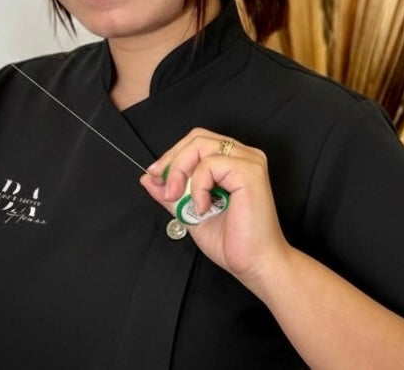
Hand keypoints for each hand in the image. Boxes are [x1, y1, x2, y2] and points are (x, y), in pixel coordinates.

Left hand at [140, 128, 288, 288]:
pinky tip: (203, 206)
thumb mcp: (190, 212)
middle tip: (166, 188)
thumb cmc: (232, 242)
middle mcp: (243, 155)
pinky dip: (198, 185)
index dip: (173, 155)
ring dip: (181, 172)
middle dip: (173, 161)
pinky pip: (211, 164)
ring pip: (200, 145)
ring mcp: (249, 161)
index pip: (196, 142)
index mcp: (233, 161)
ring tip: (182, 199)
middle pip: (196, 138)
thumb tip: (149, 178)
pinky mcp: (250, 171)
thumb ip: (172, 193)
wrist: (255, 265)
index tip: (155, 175)